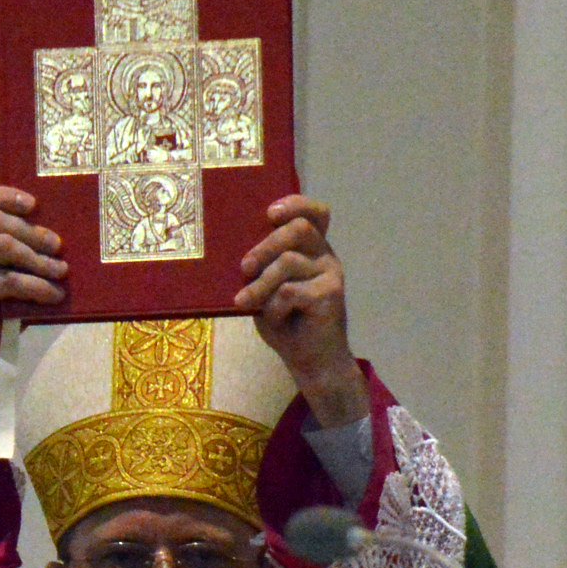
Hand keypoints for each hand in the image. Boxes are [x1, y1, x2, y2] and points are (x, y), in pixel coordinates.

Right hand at [0, 187, 67, 408]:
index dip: (5, 197)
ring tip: (62, 272)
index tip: (33, 203)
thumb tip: (63, 249)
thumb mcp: (10, 281)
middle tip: (59, 246)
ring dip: (38, 258)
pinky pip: (10, 280)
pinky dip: (38, 287)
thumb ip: (24, 261)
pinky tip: (55, 296)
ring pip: (4, 245)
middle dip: (32, 230)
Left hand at [236, 195, 363, 427]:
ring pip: (289, 262)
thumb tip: (235, 253)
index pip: (315, 213)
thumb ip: (261, 268)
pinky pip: (290, 290)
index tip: (271, 213)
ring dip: (261, 284)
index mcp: (311, 248)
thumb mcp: (266, 289)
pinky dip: (273, 306)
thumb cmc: (285, 322)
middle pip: (298, 230)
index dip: (296, 204)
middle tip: (245, 267)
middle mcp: (325, 255)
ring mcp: (331, 273)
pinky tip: (272, 318)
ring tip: (245, 301)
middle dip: (265, 246)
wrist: (311, 362)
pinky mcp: (330, 295)